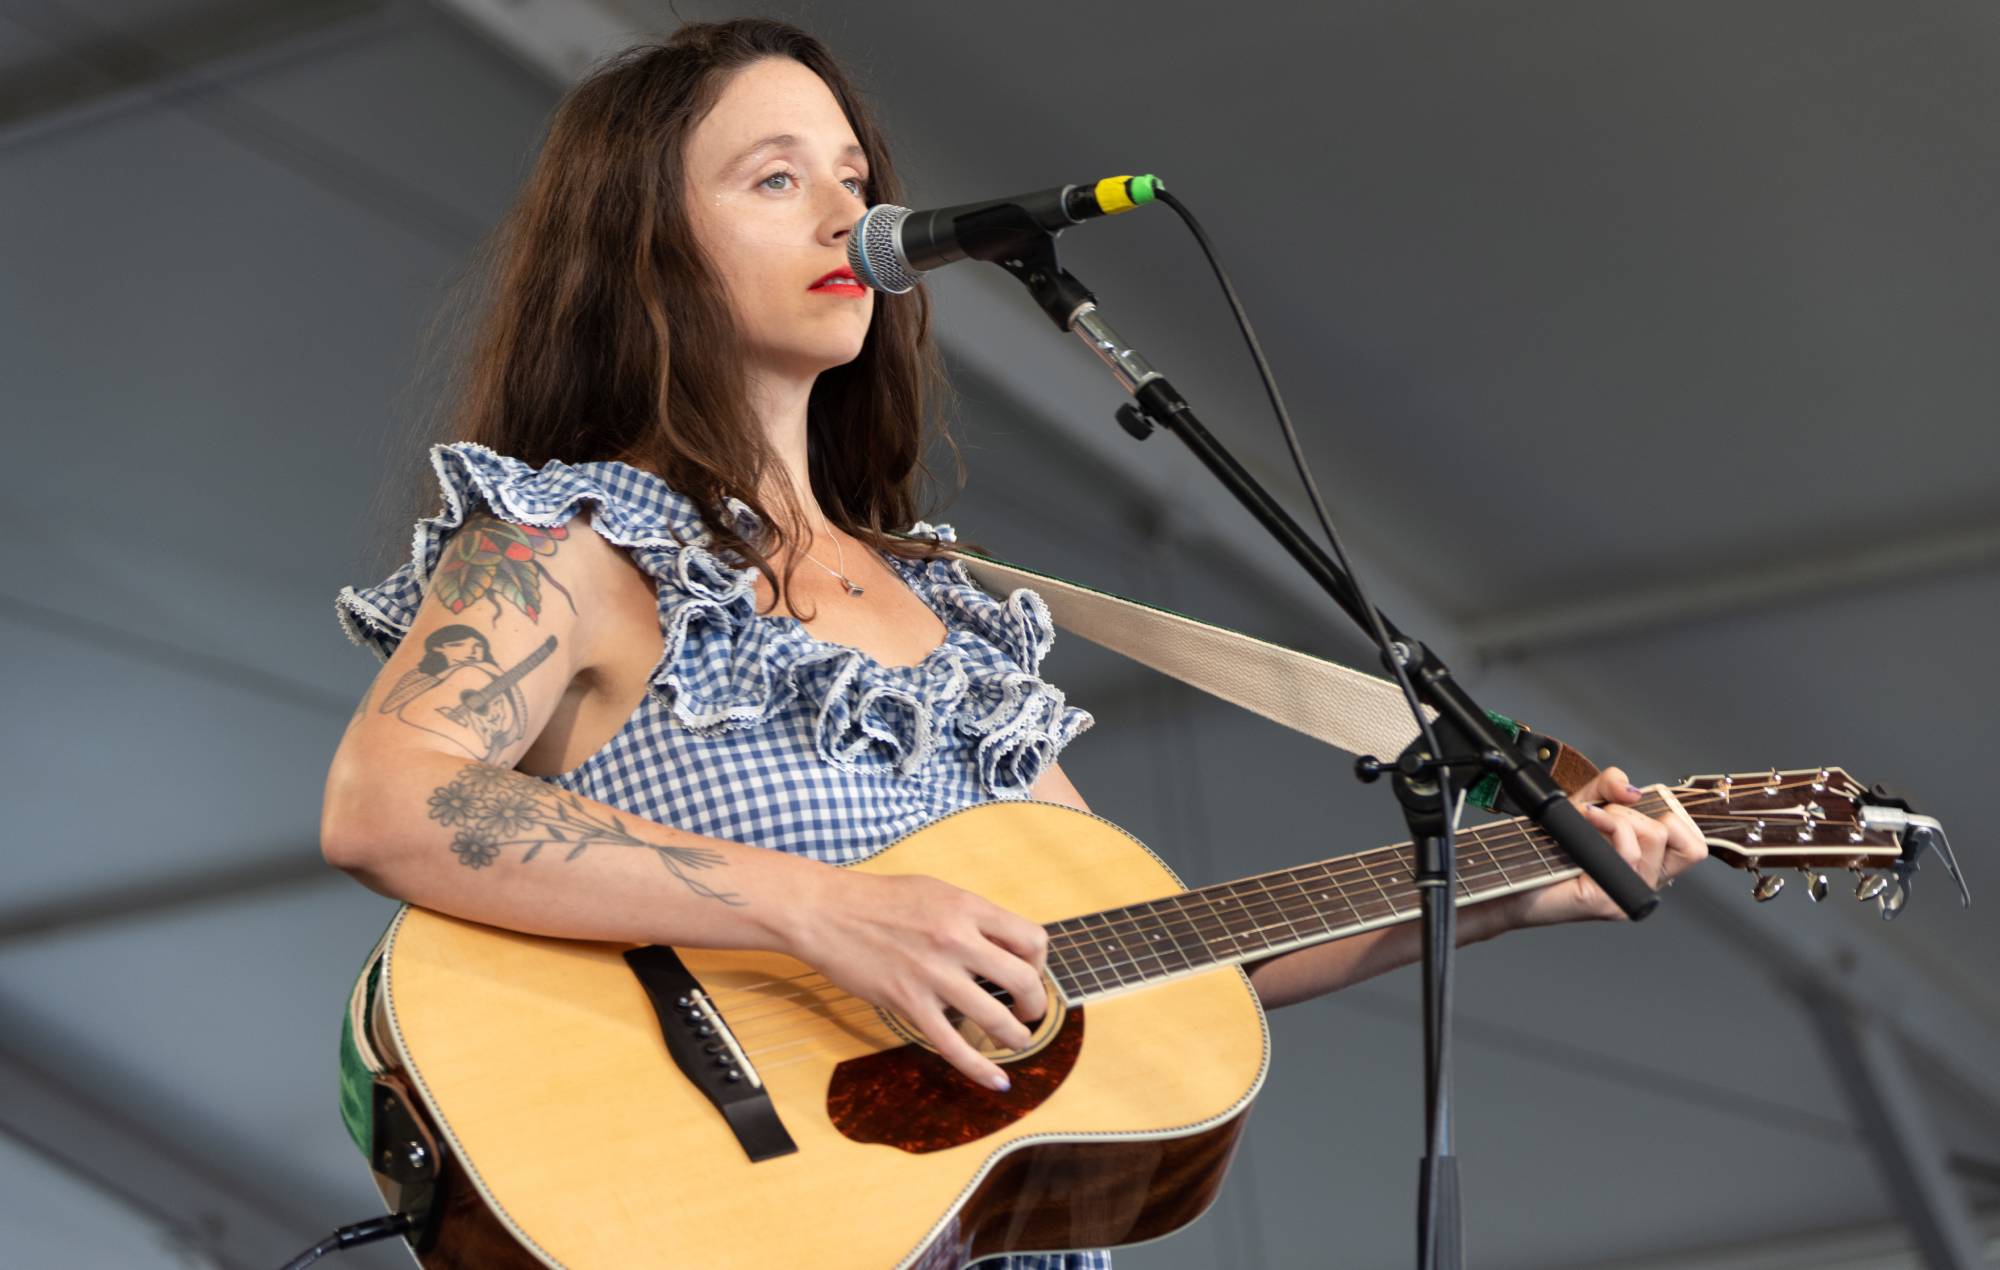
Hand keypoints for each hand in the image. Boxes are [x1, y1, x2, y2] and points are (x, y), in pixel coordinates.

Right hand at [784, 870, 1048, 1090]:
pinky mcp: (909, 1003)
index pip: (1031, 939)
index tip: (1029, 974)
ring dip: (1016, 1037)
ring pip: (996, 1018)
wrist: (825, 912)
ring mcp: (933, 975)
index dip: (1039, 963)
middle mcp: (957, 940)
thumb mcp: (936, 892)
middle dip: (1034, 1005)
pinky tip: (998, 1080)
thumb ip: (971, 917)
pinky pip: (953, 1046)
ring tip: (1015, 1040)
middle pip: (1023, 981)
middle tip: (1028, 1013)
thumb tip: (1003, 945)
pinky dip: (980, 1068)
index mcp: (968, 907)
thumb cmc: (877, 900)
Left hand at [1490, 765, 1708, 928]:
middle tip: (1602, 815)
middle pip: (1676, 837)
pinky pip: (1628, 852)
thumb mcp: (1585, 804)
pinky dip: (1607, 823)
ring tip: (1588, 819)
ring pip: (1653, 837)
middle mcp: (1642, 883)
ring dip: (1616, 814)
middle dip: (1635, 811)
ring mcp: (1627, 896)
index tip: (1635, 809)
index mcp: (1647, 864)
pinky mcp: (1608, 900)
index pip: (1693, 847)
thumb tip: (1632, 790)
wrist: (1509, 873)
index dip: (1672, 818)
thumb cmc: (1546, 846)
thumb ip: (1610, 787)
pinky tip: (1585, 819)